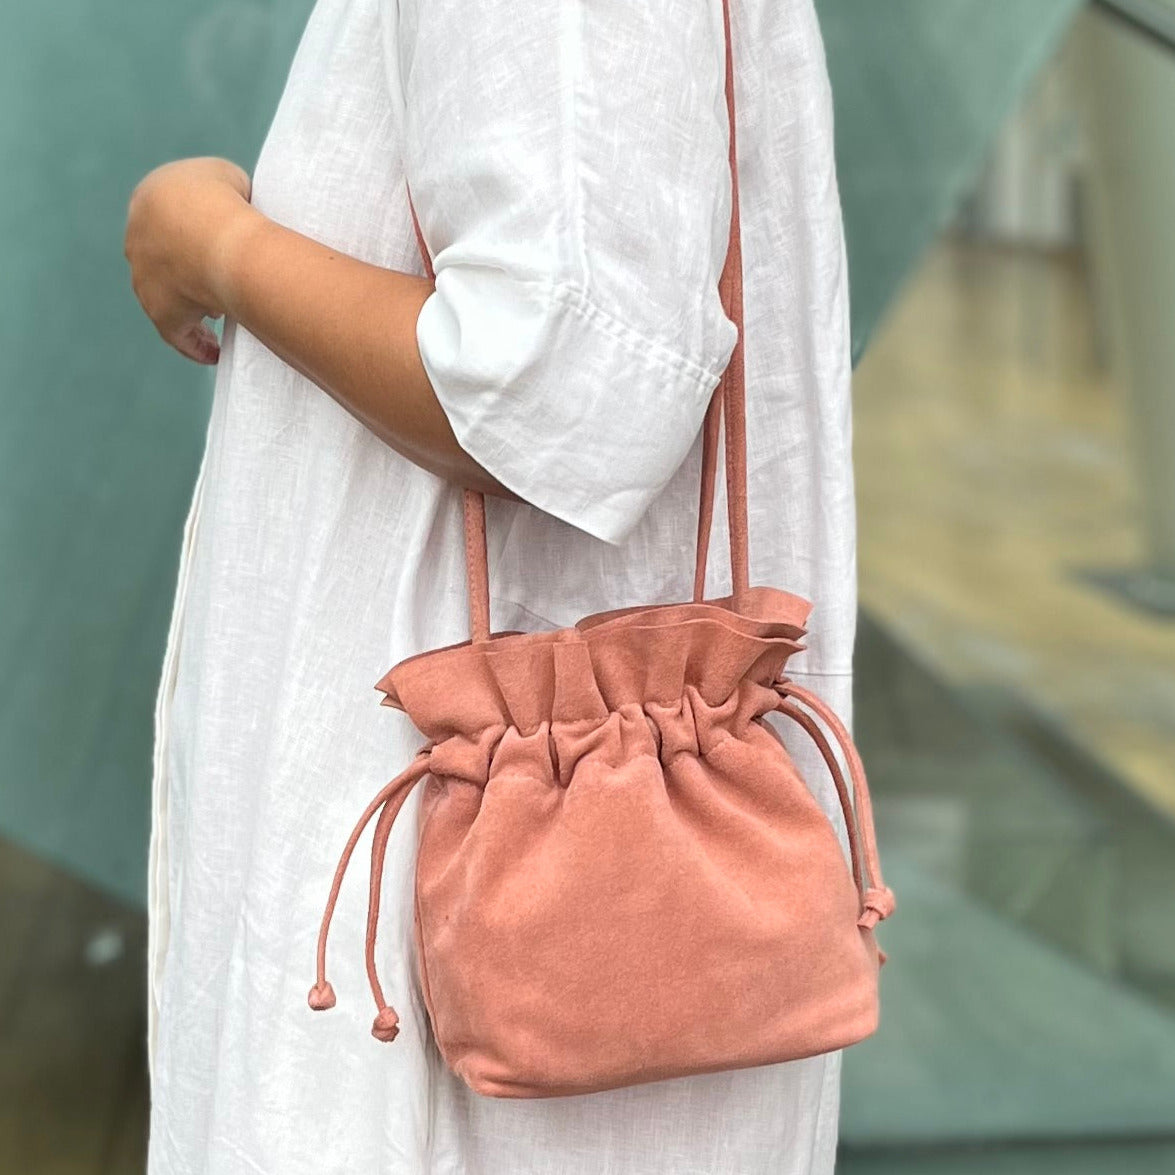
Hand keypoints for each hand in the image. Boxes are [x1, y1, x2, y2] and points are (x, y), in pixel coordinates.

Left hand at [124, 156, 256, 364]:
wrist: (217, 235)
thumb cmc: (227, 203)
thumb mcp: (226, 176)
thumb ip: (221, 191)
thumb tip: (234, 210)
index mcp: (147, 200)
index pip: (166, 219)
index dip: (193, 232)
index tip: (214, 245)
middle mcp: (137, 240)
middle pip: (163, 260)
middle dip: (188, 270)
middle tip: (218, 273)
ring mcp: (145, 279)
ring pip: (168, 298)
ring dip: (193, 308)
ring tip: (222, 317)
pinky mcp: (162, 313)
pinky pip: (180, 334)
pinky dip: (196, 344)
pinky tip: (214, 353)